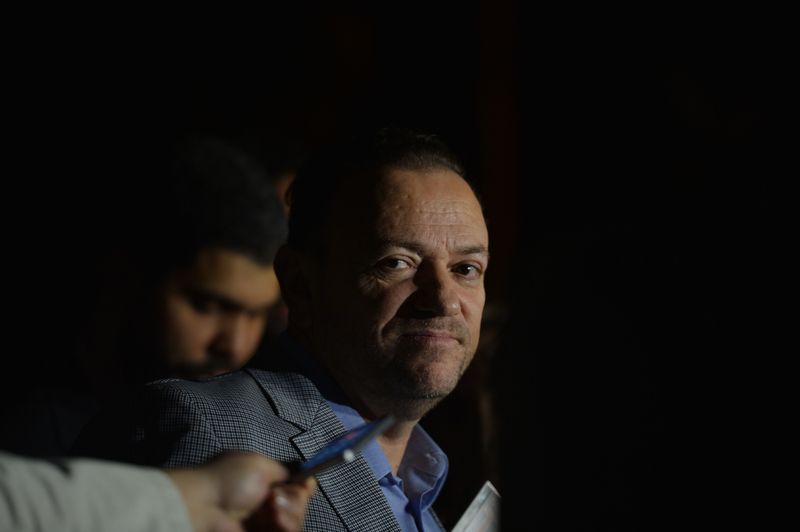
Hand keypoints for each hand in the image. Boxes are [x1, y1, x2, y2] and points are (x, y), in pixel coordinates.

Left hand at [167, 452, 315, 531]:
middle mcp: (266, 504)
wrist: (204, 507)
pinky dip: (288, 526)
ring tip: (275, 510)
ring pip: (296, 521)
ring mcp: (264, 524)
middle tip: (277, 497)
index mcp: (263, 483)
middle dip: (296, 499)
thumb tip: (304, 477)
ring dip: (293, 513)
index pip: (294, 487)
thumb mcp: (259, 463)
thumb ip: (285, 470)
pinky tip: (277, 519)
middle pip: (299, 505)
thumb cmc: (228, 480)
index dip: (303, 486)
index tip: (307, 483)